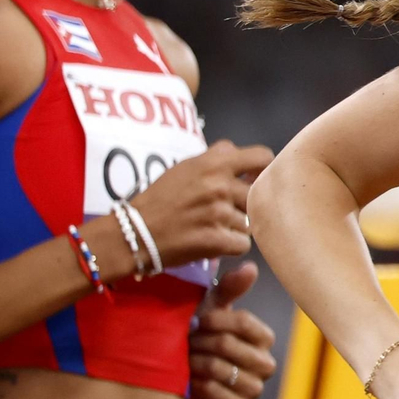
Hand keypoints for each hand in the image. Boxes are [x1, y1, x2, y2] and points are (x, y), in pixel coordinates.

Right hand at [131, 139, 273, 267]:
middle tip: (223, 212)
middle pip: (257, 196)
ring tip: (211, 227)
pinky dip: (230, 246)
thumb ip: (215, 157)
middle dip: (244, 205)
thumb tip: (237, 151)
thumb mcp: (185, 167)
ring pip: (249, 222)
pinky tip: (212, 242)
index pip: (261, 158)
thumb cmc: (160, 199)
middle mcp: (219, 186)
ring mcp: (219, 213)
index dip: (263, 170)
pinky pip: (242, 244)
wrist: (134, 233)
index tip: (255, 179)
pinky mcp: (217, 240)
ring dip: (235, 227)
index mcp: (214, 164)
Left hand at [187, 261, 277, 398]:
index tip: (197, 319)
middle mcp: (265, 363)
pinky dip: (201, 387)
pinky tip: (190, 380)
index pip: (245, 323)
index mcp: (263, 337)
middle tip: (186, 341)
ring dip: (198, 363)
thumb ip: (230, 288)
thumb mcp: (209, 308)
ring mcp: (254, 388)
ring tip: (185, 359)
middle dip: (201, 342)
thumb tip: (251, 266)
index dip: (217, 320)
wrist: (173, 373)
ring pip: (224, 371)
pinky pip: (221, 396)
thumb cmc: (195, 335)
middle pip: (230, 346)